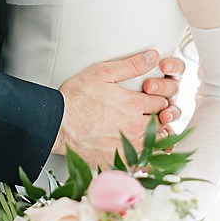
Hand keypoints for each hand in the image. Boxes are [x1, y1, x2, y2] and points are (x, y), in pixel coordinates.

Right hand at [55, 50, 186, 164]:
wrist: (57, 124)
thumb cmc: (76, 99)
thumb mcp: (103, 73)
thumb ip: (131, 65)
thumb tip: (153, 56)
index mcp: (135, 105)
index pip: (162, 102)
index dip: (159, 99)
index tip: (152, 100)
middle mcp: (135, 128)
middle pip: (162, 124)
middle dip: (160, 118)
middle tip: (153, 115)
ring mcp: (128, 147)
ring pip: (156, 145)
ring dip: (155, 138)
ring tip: (147, 132)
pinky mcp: (118, 162)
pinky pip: (142, 164)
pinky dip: (145, 159)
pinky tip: (139, 152)